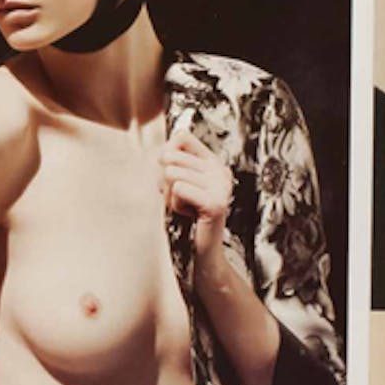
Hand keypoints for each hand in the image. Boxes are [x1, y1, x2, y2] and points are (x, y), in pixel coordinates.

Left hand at [158, 130, 232, 263]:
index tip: (171, 174)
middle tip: (177, 196)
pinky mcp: (215, 203)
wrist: (203, 248)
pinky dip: (175, 205)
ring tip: (185, 206)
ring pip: (172, 173)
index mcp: (214, 162)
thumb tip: (162, 152)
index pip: (181, 136)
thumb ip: (172, 163)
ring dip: (169, 195)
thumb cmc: (187, 214)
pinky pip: (178, 190)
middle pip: (171, 156)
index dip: (166, 153)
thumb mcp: (179, 182)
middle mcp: (220, 170)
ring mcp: (221, 186)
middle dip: (164, 179)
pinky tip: (189, 214)